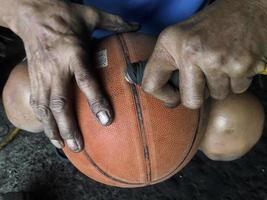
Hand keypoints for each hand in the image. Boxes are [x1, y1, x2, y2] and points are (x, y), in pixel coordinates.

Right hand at [1, 0, 137, 151]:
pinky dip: (43, 120)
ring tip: (64, 147)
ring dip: (54, 129)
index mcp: (73, 53)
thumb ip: (115, 21)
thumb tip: (137, 26)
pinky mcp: (33, 77)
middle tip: (80, 146)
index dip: (96, 101)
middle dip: (69, 127)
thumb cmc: (63, 14)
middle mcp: (56, 68)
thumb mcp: (90, 14)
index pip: (86, 81)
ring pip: (46, 108)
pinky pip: (36, 103)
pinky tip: (50, 133)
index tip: (106, 120)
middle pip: (61, 102)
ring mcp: (42, 75)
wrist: (31, 12)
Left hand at [142, 0, 266, 108]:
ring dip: (221, 84)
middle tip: (206, 75)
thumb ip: (171, 66)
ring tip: (223, 61)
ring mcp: (218, 60)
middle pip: (191, 101)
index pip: (151, 84)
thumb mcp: (182, 37)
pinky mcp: (242, 65)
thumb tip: (170, 102)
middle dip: (200, 94)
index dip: (164, 95)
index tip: (174, 94)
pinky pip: (237, 89)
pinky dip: (238, 79)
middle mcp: (191, 51)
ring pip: (217, 95)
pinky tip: (236, 60)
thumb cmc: (213, 24)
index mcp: (171, 43)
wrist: (249, 7)